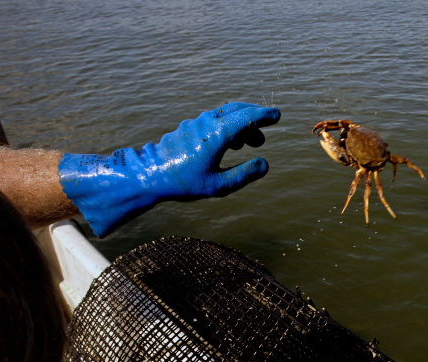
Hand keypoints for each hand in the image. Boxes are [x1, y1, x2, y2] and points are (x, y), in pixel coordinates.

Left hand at [58, 102, 280, 236]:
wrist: (150, 175)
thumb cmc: (185, 183)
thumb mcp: (219, 185)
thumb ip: (245, 174)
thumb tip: (265, 164)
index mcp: (217, 134)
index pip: (247, 117)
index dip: (264, 115)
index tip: (277, 115)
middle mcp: (207, 124)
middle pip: (236, 109)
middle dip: (254, 115)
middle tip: (269, 123)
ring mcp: (196, 124)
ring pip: (224, 115)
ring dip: (241, 124)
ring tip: (252, 142)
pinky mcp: (188, 129)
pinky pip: (213, 121)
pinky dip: (228, 126)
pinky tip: (231, 143)